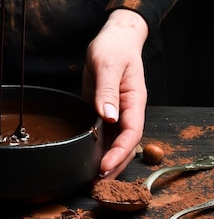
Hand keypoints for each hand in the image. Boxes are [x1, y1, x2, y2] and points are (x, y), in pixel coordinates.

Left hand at [82, 8, 148, 177]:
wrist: (114, 37)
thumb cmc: (114, 47)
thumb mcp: (107, 64)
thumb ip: (107, 90)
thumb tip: (108, 117)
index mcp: (134, 100)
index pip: (131, 133)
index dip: (119, 152)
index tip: (105, 165)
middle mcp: (127, 110)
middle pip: (124, 144)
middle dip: (113, 164)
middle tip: (95, 181)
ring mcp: (116, 111)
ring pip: (114, 141)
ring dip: (104, 159)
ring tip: (89, 177)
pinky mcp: (103, 109)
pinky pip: (103, 132)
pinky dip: (96, 146)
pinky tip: (85, 157)